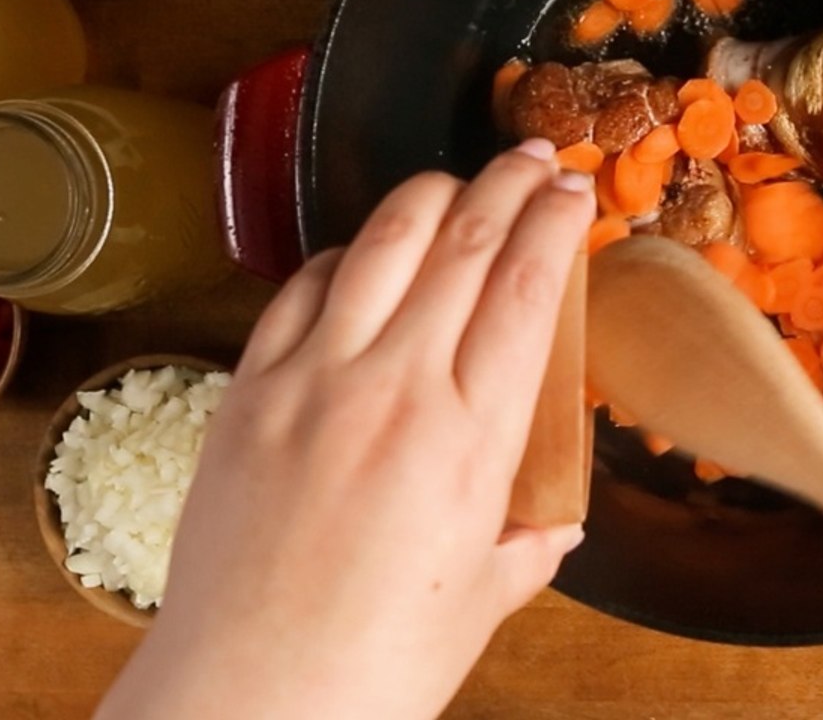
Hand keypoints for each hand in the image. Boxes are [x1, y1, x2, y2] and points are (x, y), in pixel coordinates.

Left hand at [97, 140, 595, 719]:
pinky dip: (343, 255)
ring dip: (427, 196)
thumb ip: (527, 546)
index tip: (576, 191)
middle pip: (462, 242)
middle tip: (536, 158)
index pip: (526, 286)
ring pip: (379, 244)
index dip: (555, 221)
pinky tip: (362, 255)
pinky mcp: (247, 393)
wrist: (250, 699)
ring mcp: (311, 381)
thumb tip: (555, 523)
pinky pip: (299, 291)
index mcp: (470, 436)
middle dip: (507, 183)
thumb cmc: (376, 665)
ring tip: (455, 182)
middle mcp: (393, 387)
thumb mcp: (482, 602)